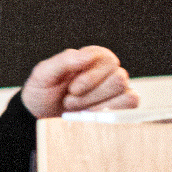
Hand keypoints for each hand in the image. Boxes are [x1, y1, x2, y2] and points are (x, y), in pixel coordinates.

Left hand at [21, 45, 139, 118]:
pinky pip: (132, 107)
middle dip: (92, 95)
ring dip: (100, 106)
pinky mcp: (121, 107)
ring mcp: (116, 89)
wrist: (40, 113)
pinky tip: (91, 115)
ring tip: (78, 108)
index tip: (72, 89)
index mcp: (91, 56)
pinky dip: (112, 114)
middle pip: (119, 79)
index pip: (108, 60)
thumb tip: (88, 55)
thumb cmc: (42, 89)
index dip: (91, 78)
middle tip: (70, 100)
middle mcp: (107, 70)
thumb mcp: (44, 73)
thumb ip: (65, 61)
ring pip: (128, 95)